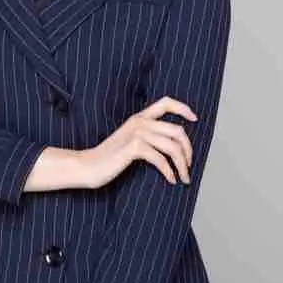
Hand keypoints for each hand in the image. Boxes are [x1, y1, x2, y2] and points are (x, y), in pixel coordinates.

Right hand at [78, 96, 197, 188]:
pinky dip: (169, 171)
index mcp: (139, 118)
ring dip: (182, 164)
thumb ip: (147, 137)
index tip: (195, 118)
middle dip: (188, 149)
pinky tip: (170, 180)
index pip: (165, 102)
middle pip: (177, 130)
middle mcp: (139, 122)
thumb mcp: (129, 141)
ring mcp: (137, 133)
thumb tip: (171, 146)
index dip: (183, 108)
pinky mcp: (133, 147)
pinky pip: (161, 159)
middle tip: (189, 165)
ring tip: (184, 177)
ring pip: (172, 146)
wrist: (87, 166)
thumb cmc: (109, 158)